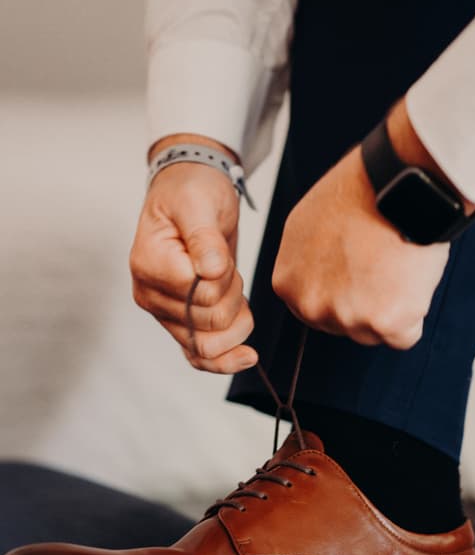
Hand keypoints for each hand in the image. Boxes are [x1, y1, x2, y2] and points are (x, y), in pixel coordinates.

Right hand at [129, 138, 256, 373]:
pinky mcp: (180, 323)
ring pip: (206, 346)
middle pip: (207, 324)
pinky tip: (247, 356)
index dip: (224, 279)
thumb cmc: (192, 193)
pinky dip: (224, 360)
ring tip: (235, 288)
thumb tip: (211, 270)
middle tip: (228, 266)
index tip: (220, 254)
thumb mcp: (199, 203)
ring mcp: (164, 312)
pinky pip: (198, 358)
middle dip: (233, 297)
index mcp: (148, 265)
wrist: (191, 195)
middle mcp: (150, 294)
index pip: (200, 296)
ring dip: (235, 321)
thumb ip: (204, 238)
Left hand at [272, 143, 449, 348]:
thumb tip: (315, 276)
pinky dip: (414, 314)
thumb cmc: (360, 193)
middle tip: (380, 265)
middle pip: (343, 326)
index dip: (342, 290)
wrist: (398, 184)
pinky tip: (410, 281)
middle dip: (364, 304)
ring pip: (373, 333)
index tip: (357, 270)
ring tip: (395, 265)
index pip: (315, 310)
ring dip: (390, 308)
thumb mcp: (307, 224)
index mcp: (287, 283)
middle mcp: (311, 305)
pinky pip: (404, 337)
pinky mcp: (383, 323)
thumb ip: (306, 263)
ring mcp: (346, 317)